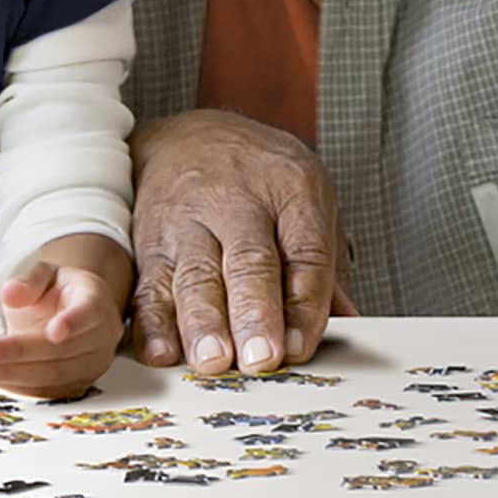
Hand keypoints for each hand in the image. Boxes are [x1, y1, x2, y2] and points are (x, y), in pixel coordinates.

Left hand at [0, 259, 124, 398]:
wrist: (69, 313)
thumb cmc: (58, 293)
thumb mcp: (44, 275)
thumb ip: (28, 282)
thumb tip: (10, 293)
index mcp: (95, 300)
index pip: (89, 312)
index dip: (72, 322)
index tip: (53, 332)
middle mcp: (101, 336)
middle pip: (63, 350)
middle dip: (19, 353)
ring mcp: (92, 364)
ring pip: (53, 375)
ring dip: (11, 373)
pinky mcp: (77, 385)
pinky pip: (47, 391)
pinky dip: (16, 385)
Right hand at [128, 110, 356, 375]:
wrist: (185, 136)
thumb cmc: (259, 178)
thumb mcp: (306, 198)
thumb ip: (326, 267)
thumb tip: (350, 325)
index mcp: (292, 189)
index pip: (305, 251)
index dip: (304, 303)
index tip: (300, 347)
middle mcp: (238, 201)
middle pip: (249, 262)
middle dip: (254, 312)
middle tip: (261, 357)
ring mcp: (188, 220)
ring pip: (195, 275)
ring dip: (203, 322)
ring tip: (212, 360)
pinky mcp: (148, 242)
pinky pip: (148, 284)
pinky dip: (152, 323)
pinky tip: (162, 352)